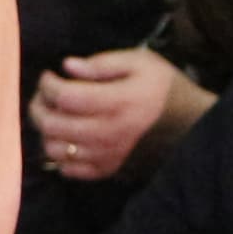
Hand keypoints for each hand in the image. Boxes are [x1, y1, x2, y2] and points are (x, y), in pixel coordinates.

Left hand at [32, 47, 185, 182]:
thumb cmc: (165, 90)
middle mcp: (106, 132)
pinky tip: (67, 139)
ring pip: (55, 149)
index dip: (48, 84)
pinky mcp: (108, 170)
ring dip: (46, 131)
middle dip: (38, 106)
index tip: (50, 75)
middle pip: (52, 124)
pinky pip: (69, 170)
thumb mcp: (142, 63)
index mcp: (115, 102)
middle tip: (44, 95)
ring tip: (54, 116)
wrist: (193, 128)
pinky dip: (60, 155)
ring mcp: (106, 155)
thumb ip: (103, 63)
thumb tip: (68, 66)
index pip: (64, 96)